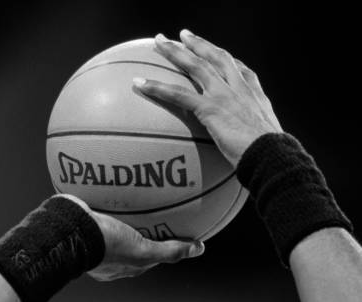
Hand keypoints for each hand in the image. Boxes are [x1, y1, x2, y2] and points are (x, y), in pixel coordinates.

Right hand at [62, 195, 204, 280]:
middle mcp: (106, 254)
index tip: (173, 230)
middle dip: (142, 224)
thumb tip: (199, 249)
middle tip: (155, 207)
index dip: (161, 244)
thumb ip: (170, 251)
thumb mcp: (143, 251)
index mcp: (119, 266)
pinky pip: (98, 204)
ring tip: (137, 188)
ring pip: (114, 221)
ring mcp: (92, 237)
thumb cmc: (106, 247)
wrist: (69, 232)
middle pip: (130, 237)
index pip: (147, 256)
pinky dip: (106, 194)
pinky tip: (115, 177)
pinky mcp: (82, 220)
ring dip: (124, 208)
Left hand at [133, 30, 281, 166]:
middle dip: (198, 44)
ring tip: (158, 43)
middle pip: (215, 57)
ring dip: (175, 52)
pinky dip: (157, 87)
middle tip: (182, 35)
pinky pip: (178, 94)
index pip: (239, 69)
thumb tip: (248, 156)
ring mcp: (224, 95)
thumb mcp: (266, 143)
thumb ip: (253, 141)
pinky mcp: (210, 108)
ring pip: (195, 66)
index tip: (215, 51)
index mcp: (254, 95)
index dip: (224, 58)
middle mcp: (239, 88)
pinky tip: (140, 84)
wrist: (270, 155)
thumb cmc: (270, 157)